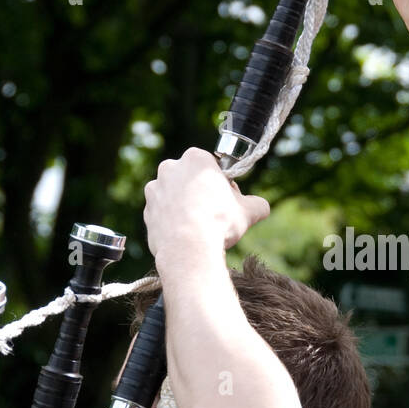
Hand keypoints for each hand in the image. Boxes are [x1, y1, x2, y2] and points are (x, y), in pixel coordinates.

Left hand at [143, 147, 269, 261]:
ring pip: (175, 196)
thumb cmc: (219, 223)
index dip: (221, 182)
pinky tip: (185, 235)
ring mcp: (154, 190)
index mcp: (195, 158)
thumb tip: (262, 207)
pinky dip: (173, 222)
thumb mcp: (249, 211)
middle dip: (200, 192)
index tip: (226, 198)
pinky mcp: (147, 211)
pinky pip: (164, 214)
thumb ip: (258, 204)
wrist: (189, 249)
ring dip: (185, 206)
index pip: (211, 165)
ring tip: (199, 227)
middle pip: (190, 178)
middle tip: (214, 213)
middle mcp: (170, 168)